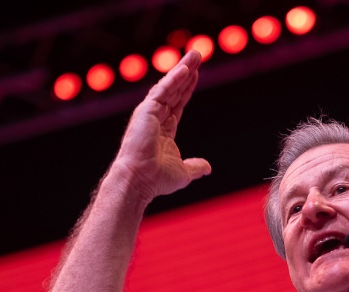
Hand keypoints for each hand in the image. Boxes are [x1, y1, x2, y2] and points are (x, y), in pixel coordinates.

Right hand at [110, 50, 210, 201]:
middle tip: (197, 55)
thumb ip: (196, 167)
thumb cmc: (157, 179)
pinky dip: (174, 79)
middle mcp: (155, 118)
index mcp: (163, 130)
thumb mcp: (184, 173)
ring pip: (169, 86)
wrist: (141, 180)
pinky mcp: (145, 111)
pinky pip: (162, 91)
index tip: (196, 74)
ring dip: (182, 69)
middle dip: (187, 72)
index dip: (187, 89)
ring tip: (195, 54)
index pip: (177, 103)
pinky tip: (185, 69)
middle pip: (174, 90)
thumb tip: (207, 168)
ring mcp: (149, 113)